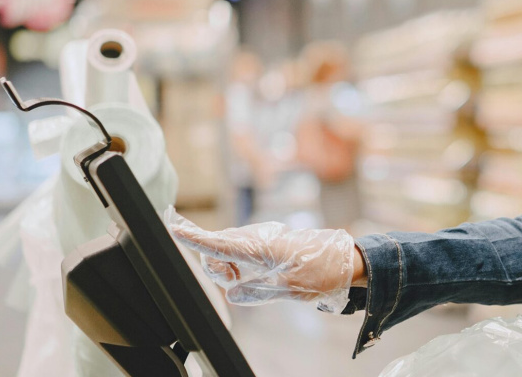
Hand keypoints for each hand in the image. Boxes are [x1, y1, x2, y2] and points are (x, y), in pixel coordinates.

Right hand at [165, 208, 364, 311]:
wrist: (347, 259)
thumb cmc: (322, 272)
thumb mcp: (291, 289)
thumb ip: (257, 292)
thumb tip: (231, 293)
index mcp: (262, 248)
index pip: (221, 244)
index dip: (196, 238)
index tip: (174, 227)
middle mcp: (259, 238)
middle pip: (218, 249)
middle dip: (215, 266)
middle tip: (237, 283)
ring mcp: (262, 238)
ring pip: (227, 251)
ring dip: (227, 267)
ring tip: (247, 280)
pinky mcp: (267, 242)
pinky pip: (240, 251)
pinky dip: (237, 264)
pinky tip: (249, 275)